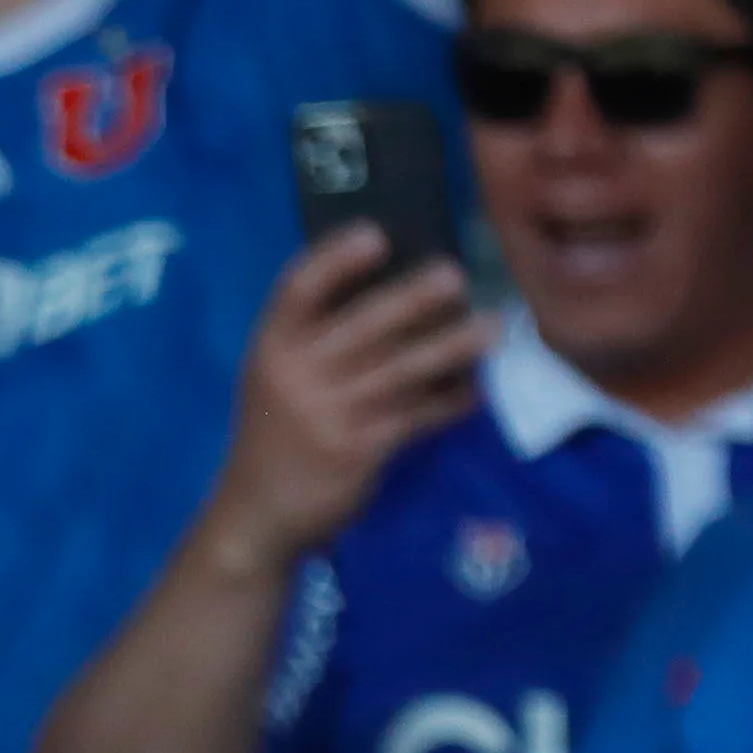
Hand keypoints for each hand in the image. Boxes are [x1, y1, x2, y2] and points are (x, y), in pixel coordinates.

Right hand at [207, 223, 490, 564]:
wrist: (259, 516)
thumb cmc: (274, 436)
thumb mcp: (276, 379)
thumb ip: (314, 341)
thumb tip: (391, 290)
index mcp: (272, 345)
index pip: (299, 288)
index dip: (337, 259)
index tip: (377, 236)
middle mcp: (299, 373)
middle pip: (364, 323)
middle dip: (414, 298)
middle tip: (456, 277)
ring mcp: (331, 413)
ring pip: (402, 369)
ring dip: (452, 346)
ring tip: (492, 328)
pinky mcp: (360, 450)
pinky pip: (417, 416)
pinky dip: (449, 402)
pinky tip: (473, 391)